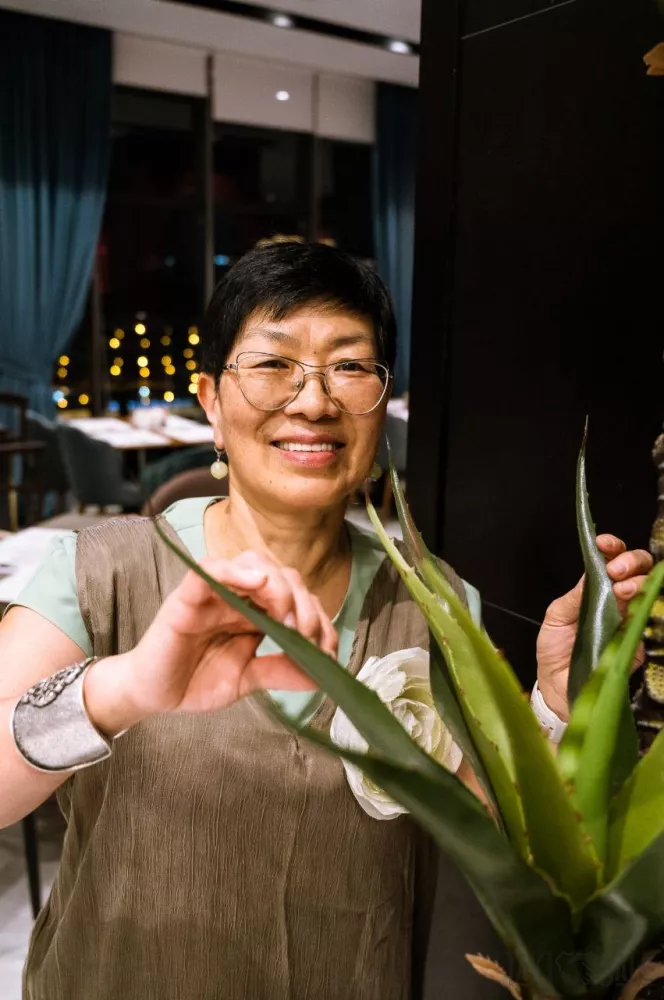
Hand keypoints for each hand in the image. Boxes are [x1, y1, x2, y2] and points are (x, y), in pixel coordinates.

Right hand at [85, 551, 336, 734]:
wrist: (152, 696)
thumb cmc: (195, 681)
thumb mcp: (248, 679)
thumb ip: (281, 671)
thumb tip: (324, 676)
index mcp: (256, 611)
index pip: (297, 596)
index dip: (319, 617)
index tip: (327, 650)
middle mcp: (239, 595)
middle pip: (282, 575)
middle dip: (305, 603)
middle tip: (308, 636)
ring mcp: (214, 592)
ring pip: (253, 562)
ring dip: (279, 586)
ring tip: (286, 618)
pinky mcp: (187, 596)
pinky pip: (209, 569)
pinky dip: (234, 570)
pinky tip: (256, 583)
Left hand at [536, 535, 652, 720]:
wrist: (558, 689)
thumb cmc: (554, 650)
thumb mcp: (555, 617)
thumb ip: (575, 597)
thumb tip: (594, 570)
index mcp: (594, 590)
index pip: (611, 560)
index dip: (612, 547)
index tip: (604, 545)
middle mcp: (616, 601)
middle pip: (638, 569)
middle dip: (631, 561)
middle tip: (616, 571)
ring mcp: (629, 620)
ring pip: (649, 590)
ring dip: (639, 582)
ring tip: (623, 590)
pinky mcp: (638, 643)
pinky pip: (650, 621)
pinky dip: (647, 609)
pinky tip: (636, 607)